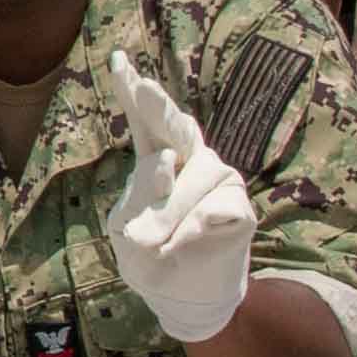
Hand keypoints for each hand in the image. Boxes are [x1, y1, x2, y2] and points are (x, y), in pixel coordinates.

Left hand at [99, 58, 255, 344]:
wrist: (182, 296)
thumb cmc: (150, 257)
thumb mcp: (128, 233)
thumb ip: (142, 197)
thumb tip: (169, 164)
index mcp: (156, 157)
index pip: (143, 122)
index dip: (131, 91)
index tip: (118, 61)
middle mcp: (190, 159)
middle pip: (176, 128)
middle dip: (158, 107)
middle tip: (143, 87)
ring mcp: (217, 179)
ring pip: (193, 181)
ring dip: (167, 215)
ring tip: (155, 244)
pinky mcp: (238, 206)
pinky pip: (212, 211)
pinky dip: (190, 231)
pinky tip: (181, 244)